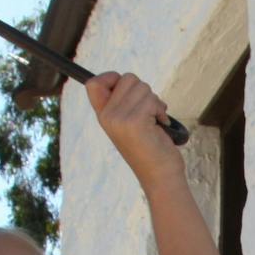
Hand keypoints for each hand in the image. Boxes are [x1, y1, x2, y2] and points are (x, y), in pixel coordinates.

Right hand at [85, 71, 182, 188]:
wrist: (160, 176)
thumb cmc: (151, 148)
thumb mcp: (130, 123)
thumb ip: (124, 104)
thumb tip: (129, 80)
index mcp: (103, 116)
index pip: (93, 83)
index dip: (112, 77)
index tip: (129, 90)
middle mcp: (107, 117)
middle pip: (127, 78)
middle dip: (144, 91)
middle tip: (150, 113)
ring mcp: (119, 119)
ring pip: (142, 87)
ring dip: (155, 101)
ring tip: (155, 121)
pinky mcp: (134, 122)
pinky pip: (152, 100)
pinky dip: (160, 110)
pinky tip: (161, 125)